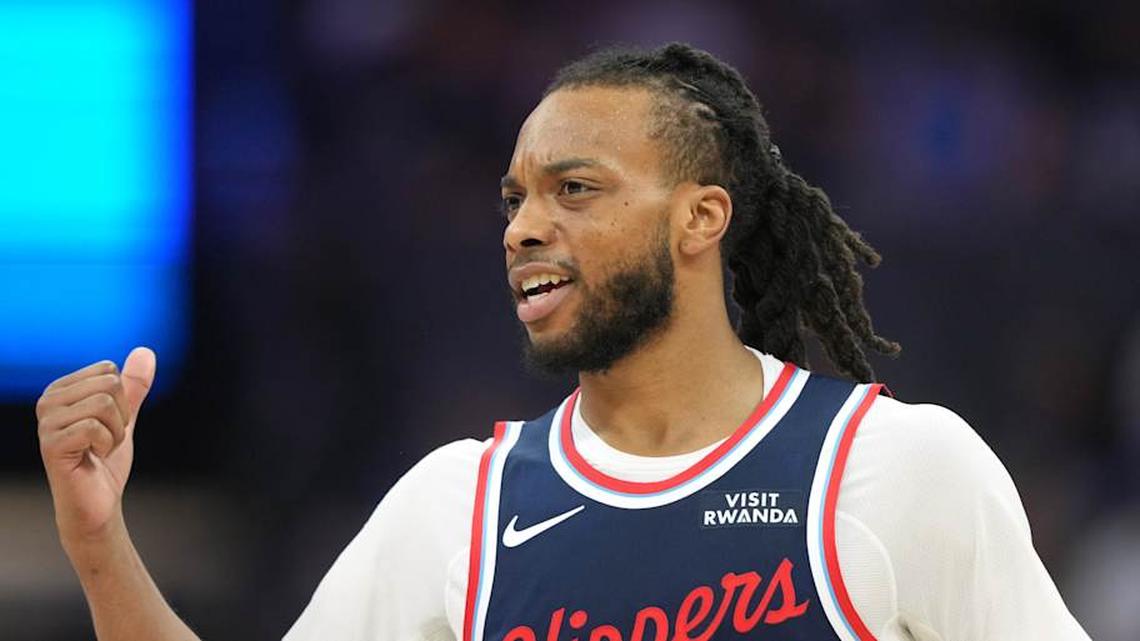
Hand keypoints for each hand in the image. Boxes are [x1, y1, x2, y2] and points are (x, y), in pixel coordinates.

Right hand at [36, 347, 155, 544]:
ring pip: (105, 403)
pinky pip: (96, 427)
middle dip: (121, 416)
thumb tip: (145, 351)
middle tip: (105, 440)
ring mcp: (46, 423)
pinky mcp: (51, 444)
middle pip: (109, 384)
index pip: (109, 370)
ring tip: (99, 449)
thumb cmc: (106, 461)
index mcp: (61, 389)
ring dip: (115, 432)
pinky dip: (107, 444)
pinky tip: (92, 458)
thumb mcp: (125, 416)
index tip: (108, 424)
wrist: (97, 502)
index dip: (122, 400)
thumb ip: (134, 385)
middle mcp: (47, 401)